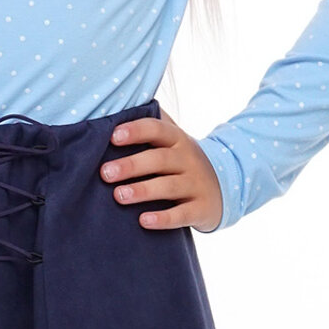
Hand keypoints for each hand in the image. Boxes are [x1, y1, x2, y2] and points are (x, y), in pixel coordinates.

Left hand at [100, 106, 223, 232]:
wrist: (223, 188)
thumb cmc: (182, 162)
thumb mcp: (172, 142)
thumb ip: (150, 126)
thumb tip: (117, 107)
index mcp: (177, 139)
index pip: (157, 129)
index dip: (136, 131)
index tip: (113, 137)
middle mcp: (188, 159)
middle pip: (159, 159)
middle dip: (131, 165)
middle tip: (105, 173)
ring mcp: (196, 184)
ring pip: (169, 186)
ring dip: (143, 190)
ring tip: (119, 195)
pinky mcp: (201, 209)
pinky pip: (182, 214)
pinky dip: (163, 218)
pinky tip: (143, 221)